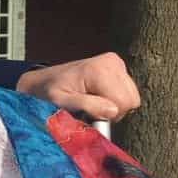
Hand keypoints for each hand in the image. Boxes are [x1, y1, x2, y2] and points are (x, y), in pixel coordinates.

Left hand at [16, 52, 139, 121]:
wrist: (45, 80)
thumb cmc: (50, 91)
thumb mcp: (61, 101)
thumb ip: (86, 106)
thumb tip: (113, 111)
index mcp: (99, 70)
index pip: (123, 102)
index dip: (109, 115)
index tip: (90, 115)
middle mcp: (111, 62)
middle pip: (131, 100)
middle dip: (113, 111)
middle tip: (92, 110)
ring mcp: (116, 63)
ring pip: (132, 97)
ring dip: (114, 105)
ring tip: (93, 102)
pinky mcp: (117, 66)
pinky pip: (128, 91)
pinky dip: (115, 98)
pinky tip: (98, 96)